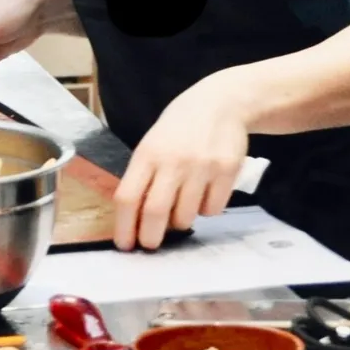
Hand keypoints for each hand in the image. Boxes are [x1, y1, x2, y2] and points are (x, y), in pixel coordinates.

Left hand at [112, 72, 248, 250]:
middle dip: (149, 236)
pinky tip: (205, 192)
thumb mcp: (153, 144)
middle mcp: (172, 161)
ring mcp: (200, 167)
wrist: (220, 104)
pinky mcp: (226, 171)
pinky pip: (213, 209)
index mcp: (147, 154)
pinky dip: (206, 210)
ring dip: (181, 221)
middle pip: (155, 211)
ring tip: (182, 206)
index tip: (124, 244)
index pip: (127, 196)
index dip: (123, 226)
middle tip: (150, 245)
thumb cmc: (179, 128)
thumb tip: (135, 217)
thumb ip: (144, 176)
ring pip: (186, 215)